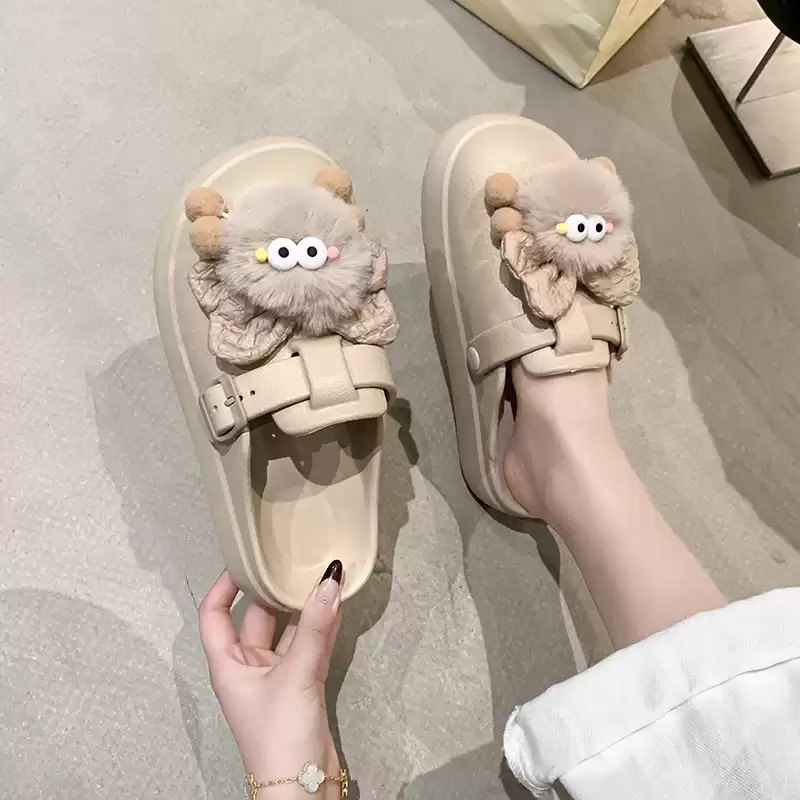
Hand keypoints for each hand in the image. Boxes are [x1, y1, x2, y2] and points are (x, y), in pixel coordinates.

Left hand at [199, 563, 343, 796]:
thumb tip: (331, 579)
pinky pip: (309, 648)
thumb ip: (314, 627)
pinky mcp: (302, 688)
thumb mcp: (295, 675)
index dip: (224, 586)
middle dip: (273, 591)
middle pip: (256, 618)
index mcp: (229, 664)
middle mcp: (249, 667)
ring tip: (320, 576)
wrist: (301, 791)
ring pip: (287, 632)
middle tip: (293, 560)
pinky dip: (321, 629)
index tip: (245, 560)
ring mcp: (276, 678)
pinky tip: (335, 606)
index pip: (214, 615)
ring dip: (303, 609)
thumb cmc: (279, 735)